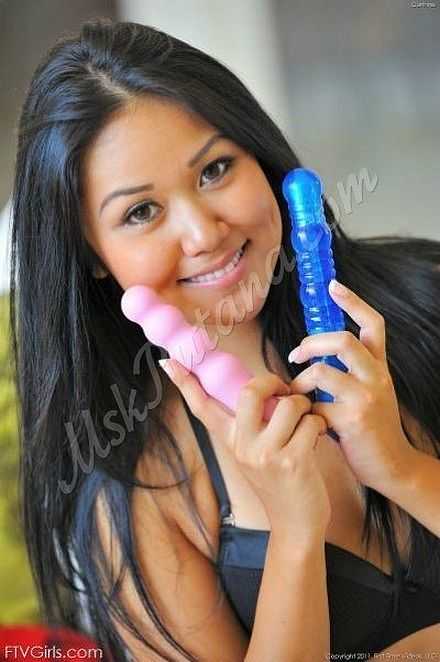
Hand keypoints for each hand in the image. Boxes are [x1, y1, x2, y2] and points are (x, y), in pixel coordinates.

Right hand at [159, 358, 331, 542]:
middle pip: (250, 391)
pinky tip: (317, 438)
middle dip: (273, 382)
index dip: (185, 382)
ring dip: (305, 407)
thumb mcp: (253, 454)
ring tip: (306, 422)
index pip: (201, 406)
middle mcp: (241, 446)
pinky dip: (319, 425)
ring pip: (289, 404)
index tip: (167, 361)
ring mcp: (264, 455)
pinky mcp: (291, 462)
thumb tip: (257, 389)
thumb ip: (250, 424)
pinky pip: (310, 422)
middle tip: (284, 392)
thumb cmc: (279, 483)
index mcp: (229, 440)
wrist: (295, 525)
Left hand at [287, 279, 414, 491]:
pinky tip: (305, 419)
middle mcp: (376, 377)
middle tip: (296, 354)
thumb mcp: (370, 392)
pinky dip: (303, 411)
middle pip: (344, 340)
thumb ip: (348, 372)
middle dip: (312, 342)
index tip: (333, 286)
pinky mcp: (353, 420)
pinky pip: (315, 405)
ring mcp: (366, 398)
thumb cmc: (372, 428)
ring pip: (322, 371)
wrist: (394, 466)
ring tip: (296, 393)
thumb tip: (312, 355)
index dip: (353, 302)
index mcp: (379, 367)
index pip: (373, 325)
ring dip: (300, 381)